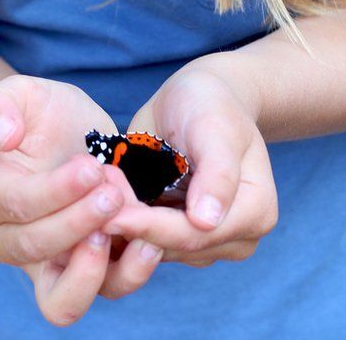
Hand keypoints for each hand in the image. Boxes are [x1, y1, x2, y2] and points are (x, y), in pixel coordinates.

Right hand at [0, 75, 159, 325]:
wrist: (74, 136)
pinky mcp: (85, 273)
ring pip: (62, 299)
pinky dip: (127, 276)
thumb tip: (1, 136)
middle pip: (37, 250)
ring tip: (131, 231)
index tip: (91, 167)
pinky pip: (100, 293)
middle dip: (79, 222)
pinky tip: (150, 243)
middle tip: (113, 192)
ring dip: (98, 269)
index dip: (55, 191)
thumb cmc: (43, 115)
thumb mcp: (21, 94)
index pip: (16, 206)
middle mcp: (10, 241)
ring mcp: (47, 265)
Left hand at [98, 61, 277, 281]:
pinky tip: (101, 198)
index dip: (152, 227)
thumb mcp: (214, 126)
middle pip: (175, 246)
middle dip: (131, 225)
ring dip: (123, 223)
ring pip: (156, 248)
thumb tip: (207, 221)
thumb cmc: (211, 103)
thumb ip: (216, 171)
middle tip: (88, 199)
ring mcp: (207, 241)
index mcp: (256, 212)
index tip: (110, 214)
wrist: (199, 97)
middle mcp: (236, 236)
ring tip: (93, 191)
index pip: (197, 234)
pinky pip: (146, 239)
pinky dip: (123, 220)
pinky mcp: (178, 235)